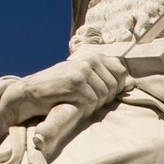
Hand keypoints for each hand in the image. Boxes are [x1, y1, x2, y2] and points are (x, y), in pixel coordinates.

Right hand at [0, 53, 129, 125]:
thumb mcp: (85, 79)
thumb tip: (134, 84)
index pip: (121, 73)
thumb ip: (108, 79)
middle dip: (103, 98)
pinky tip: (71, 102)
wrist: (29, 92)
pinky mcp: (75, 82)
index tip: (98, 93)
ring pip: (104, 94)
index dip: (114, 88)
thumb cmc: (59, 88)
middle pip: (114, 86)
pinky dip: (83, 106)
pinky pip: (92, 100)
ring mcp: (83, 70)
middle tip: (83, 99)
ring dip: (92, 103)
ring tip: (76, 100)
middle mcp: (90, 60)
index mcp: (94, 57)